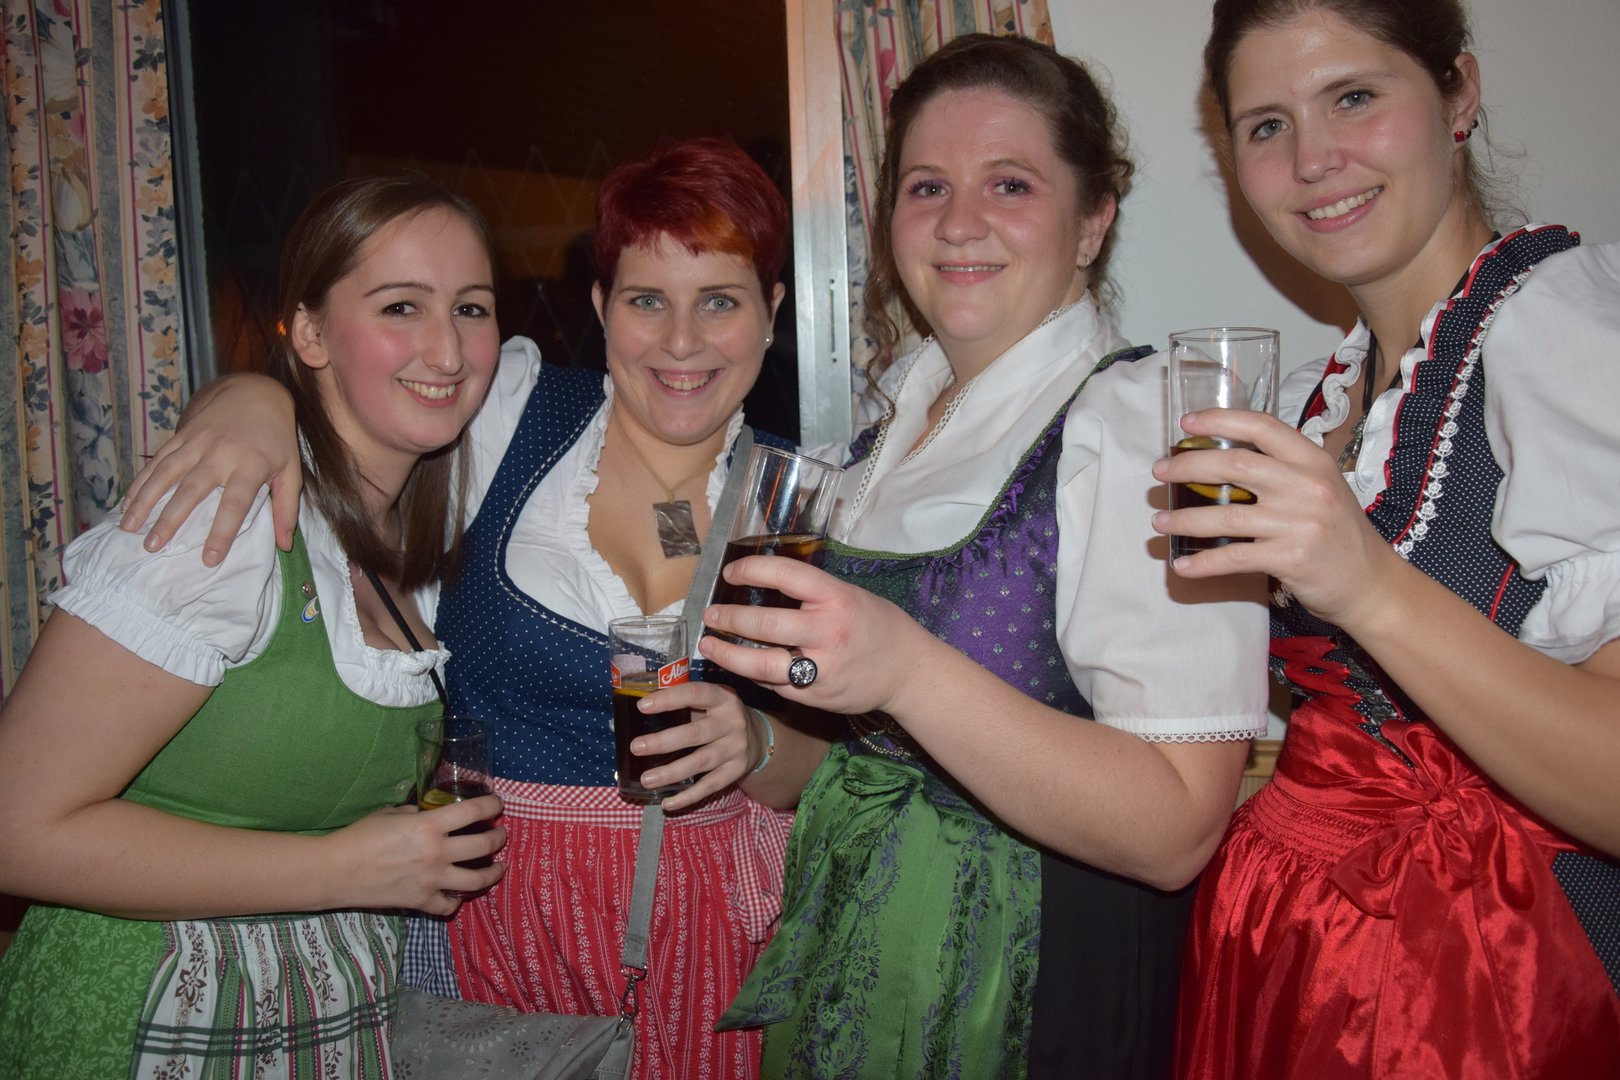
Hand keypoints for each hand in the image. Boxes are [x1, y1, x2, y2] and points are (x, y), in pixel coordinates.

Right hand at [120, 374, 300, 564]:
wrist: (255, 392)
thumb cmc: (275, 439)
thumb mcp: (290, 471)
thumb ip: (286, 508)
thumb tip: (283, 545)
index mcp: (251, 465)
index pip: (235, 504)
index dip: (222, 532)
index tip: (209, 559)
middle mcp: (220, 454)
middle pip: (191, 491)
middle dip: (170, 521)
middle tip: (153, 548)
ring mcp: (197, 442)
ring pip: (165, 475)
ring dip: (144, 501)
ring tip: (129, 528)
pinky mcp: (181, 435)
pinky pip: (157, 461)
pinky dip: (140, 482)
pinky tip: (127, 503)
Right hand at [325, 794, 505, 915]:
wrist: (337, 871)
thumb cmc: (360, 836)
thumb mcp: (391, 814)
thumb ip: (415, 814)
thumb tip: (426, 814)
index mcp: (429, 826)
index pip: (473, 812)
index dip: (491, 806)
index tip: (497, 804)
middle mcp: (437, 853)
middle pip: (484, 845)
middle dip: (498, 838)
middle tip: (500, 834)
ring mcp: (432, 880)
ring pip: (477, 880)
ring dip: (493, 873)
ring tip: (499, 867)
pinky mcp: (421, 901)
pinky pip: (449, 905)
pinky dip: (456, 901)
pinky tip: (458, 895)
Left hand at [633, 682, 762, 811]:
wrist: (758, 738)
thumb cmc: (720, 716)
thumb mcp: (711, 701)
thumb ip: (686, 703)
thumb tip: (640, 710)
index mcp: (723, 698)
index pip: (696, 694)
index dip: (669, 699)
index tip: (642, 706)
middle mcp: (732, 722)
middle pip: (695, 734)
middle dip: (664, 742)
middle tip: (637, 747)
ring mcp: (736, 749)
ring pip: (701, 762)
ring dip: (671, 772)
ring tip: (646, 779)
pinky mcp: (736, 771)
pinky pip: (710, 786)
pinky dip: (688, 796)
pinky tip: (667, 803)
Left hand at [698, 556, 930, 718]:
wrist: (908, 672)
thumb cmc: (877, 626)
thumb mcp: (850, 596)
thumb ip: (812, 594)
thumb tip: (764, 584)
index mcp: (836, 598)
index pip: (784, 574)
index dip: (751, 570)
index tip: (730, 572)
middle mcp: (827, 632)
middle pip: (765, 624)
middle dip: (729, 618)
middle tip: (711, 615)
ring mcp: (821, 668)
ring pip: (761, 664)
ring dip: (728, 655)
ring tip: (709, 646)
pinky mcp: (816, 696)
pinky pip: (774, 685)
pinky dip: (754, 674)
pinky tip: (740, 666)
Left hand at [1152, 407, 1407, 627]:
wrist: (1371, 583)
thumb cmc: (1338, 533)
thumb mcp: (1321, 488)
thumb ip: (1283, 471)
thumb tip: (1223, 461)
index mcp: (1313, 461)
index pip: (1262, 427)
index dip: (1220, 420)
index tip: (1186, 423)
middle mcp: (1307, 486)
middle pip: (1234, 466)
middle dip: (1188, 467)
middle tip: (1160, 473)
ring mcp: (1299, 522)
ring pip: (1226, 515)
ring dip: (1185, 519)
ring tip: (1160, 522)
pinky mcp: (1290, 558)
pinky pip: (1234, 557)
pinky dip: (1203, 563)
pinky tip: (1182, 566)